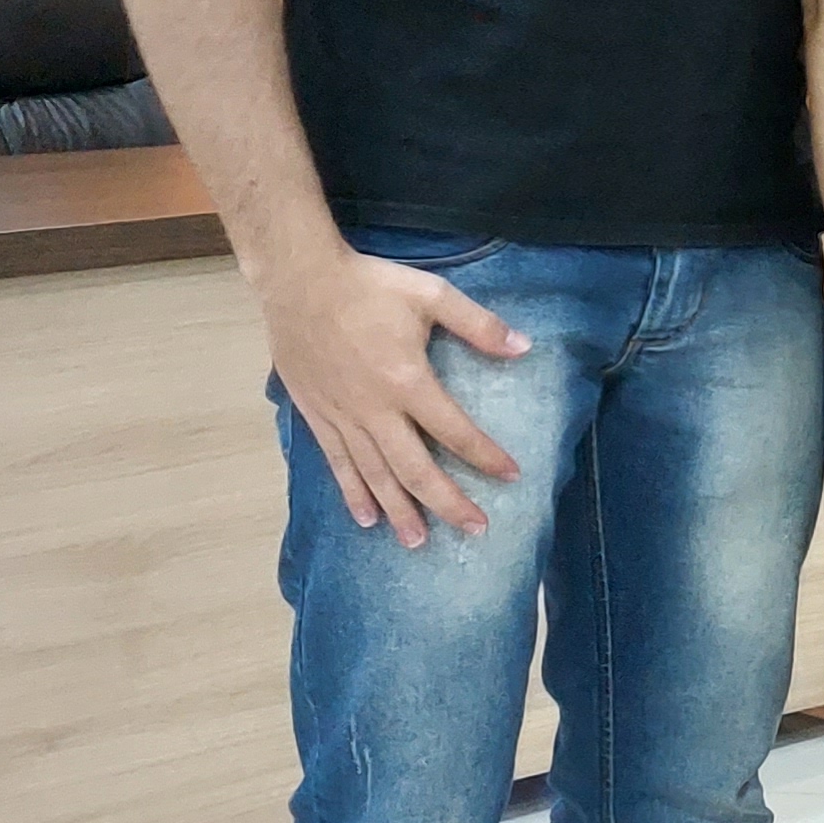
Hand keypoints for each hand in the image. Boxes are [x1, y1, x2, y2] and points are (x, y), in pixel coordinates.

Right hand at [260, 249, 530, 548]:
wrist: (299, 280)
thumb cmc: (369, 285)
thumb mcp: (431, 295)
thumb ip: (479, 325)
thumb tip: (525, 348)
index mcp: (407, 381)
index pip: (455, 431)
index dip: (486, 456)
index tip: (512, 476)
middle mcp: (375, 410)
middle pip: (416, 469)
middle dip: (447, 502)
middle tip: (475, 529)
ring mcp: (343, 417)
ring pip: (375, 475)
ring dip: (400, 511)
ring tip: (419, 542)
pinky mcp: (317, 417)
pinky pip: (338, 464)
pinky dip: (354, 493)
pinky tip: (366, 518)